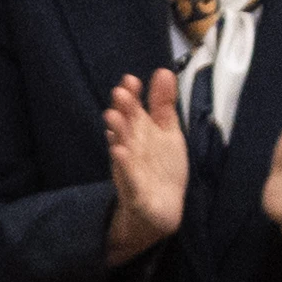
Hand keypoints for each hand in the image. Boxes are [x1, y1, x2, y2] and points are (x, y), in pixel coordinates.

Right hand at [101, 68, 189, 259]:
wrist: (161, 210)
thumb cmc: (161, 168)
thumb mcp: (167, 132)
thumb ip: (163, 104)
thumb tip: (163, 70)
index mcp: (139, 133)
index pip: (133, 111)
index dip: (132, 96)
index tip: (131, 80)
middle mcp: (131, 147)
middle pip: (126, 126)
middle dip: (122, 110)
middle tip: (120, 93)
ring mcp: (130, 169)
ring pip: (122, 148)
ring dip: (118, 133)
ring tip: (114, 117)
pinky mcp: (134, 192)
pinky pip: (128, 178)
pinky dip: (124, 166)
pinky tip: (119, 152)